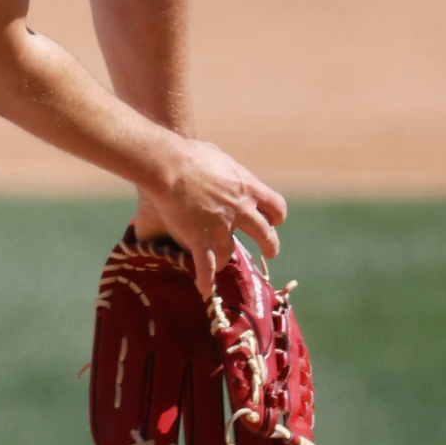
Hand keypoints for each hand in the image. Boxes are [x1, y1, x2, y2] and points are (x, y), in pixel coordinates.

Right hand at [135, 139, 285, 297]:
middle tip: (270, 251)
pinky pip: (206, 266)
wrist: (169, 166)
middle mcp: (241, 210)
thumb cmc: (190, 154)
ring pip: (231, 251)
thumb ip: (225, 169)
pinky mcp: (200, 239)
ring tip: (225, 263)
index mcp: (248, 188)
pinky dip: (205, 280)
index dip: (276, 216)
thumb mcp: (218, 157)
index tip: (272, 220)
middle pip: (265, 234)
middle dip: (269, 245)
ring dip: (228, 257)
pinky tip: (205, 290)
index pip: (276, 207)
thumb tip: (221, 167)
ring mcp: (221, 227)